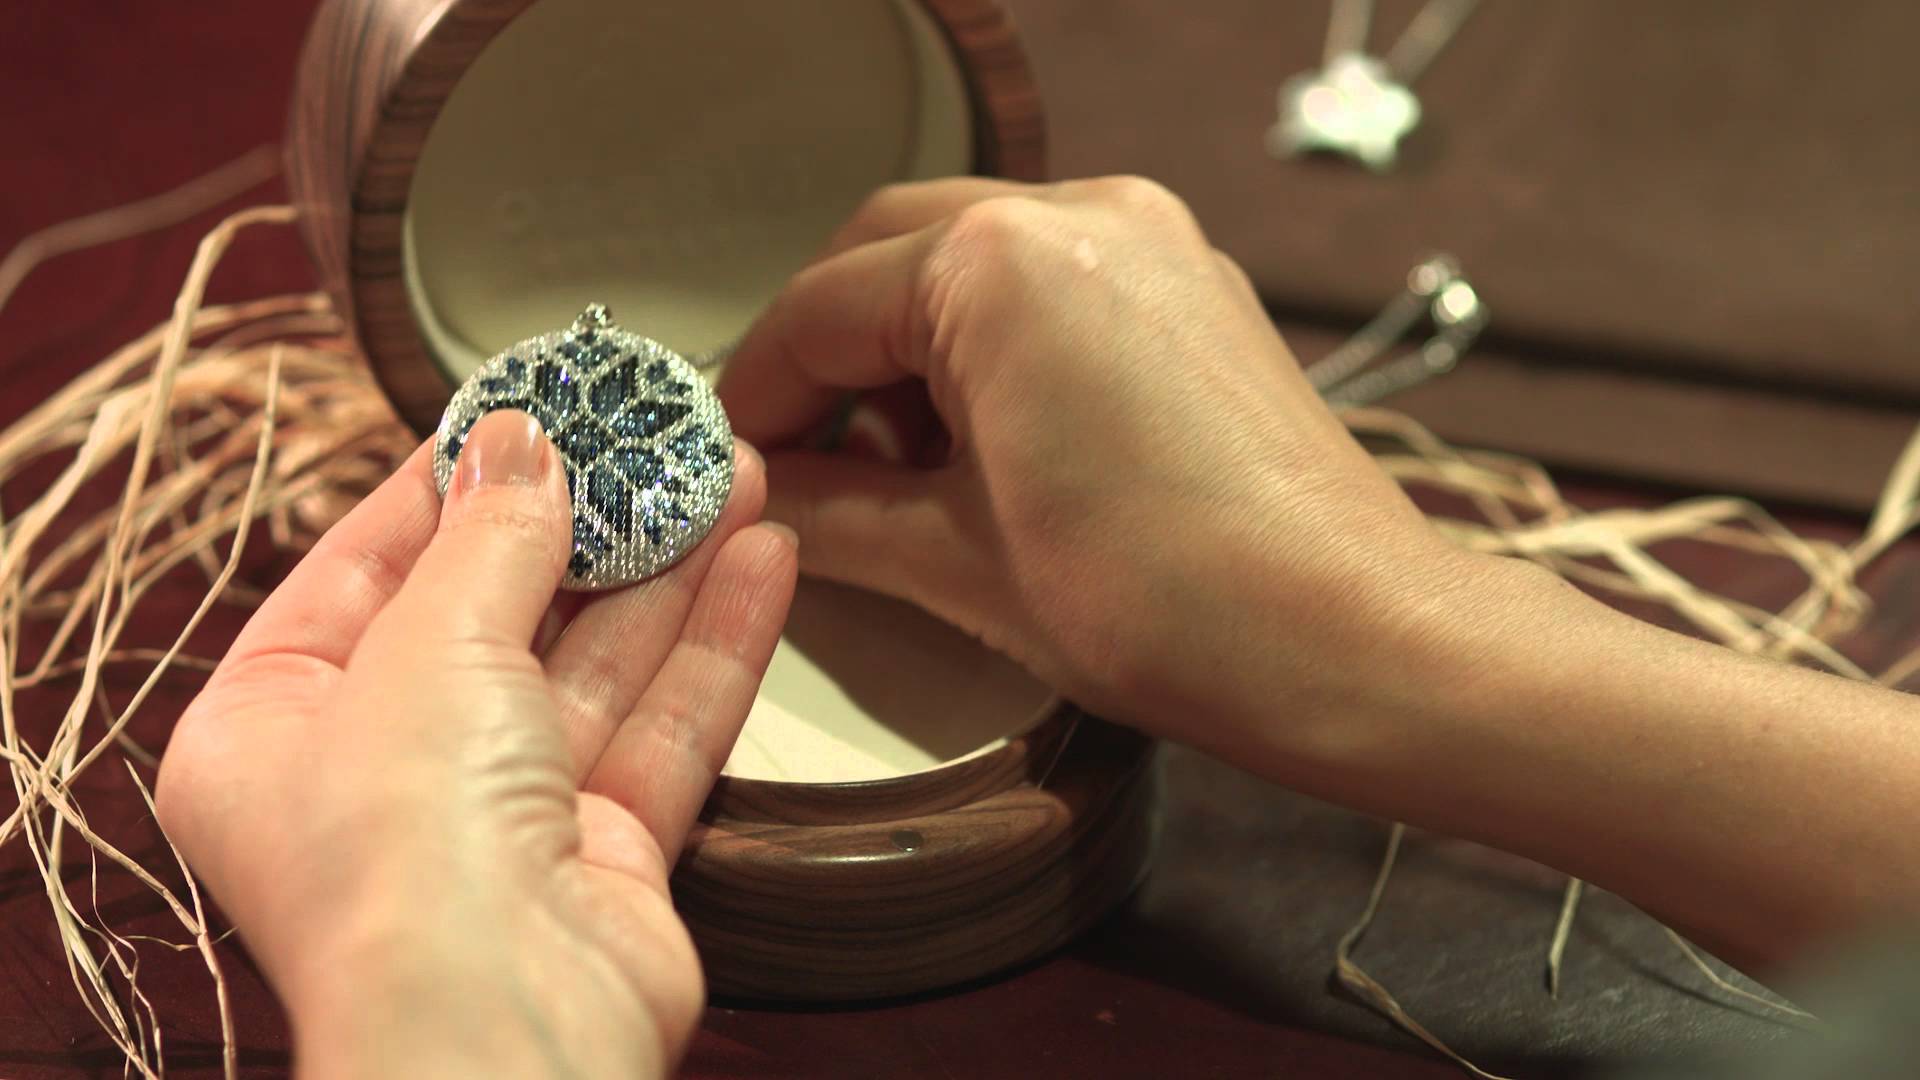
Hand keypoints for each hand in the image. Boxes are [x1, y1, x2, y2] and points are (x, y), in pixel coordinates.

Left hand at [156, 411, 796, 1077]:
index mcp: (273, 726)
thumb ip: (488, 536)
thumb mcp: (430, 645)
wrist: (506, 1029)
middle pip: (498, 613)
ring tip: (732, 478)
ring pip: (596, 667)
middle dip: (589, 523)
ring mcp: (495, 820)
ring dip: (670, 571)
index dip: (453, 482)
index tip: (530, 410)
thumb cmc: (404, 867)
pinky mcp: (599, 856)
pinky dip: (712, 647)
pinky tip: (761, 564)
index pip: (365, 566)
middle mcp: (381, 777)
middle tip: (654, 440)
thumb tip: (516, 441)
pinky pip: (660, 728)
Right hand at [723, 176, 1919, 973]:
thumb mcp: (957, 562)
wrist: (1357, 640)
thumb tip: (760, 494)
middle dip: (828, 354)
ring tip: (898, 466)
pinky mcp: (1196, 284)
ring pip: (970, 256)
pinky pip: (1054, 279)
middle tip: (798, 461)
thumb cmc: (1177, 605)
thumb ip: (830, 508)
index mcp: (999, 265)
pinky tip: (987, 441)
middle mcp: (1080, 215)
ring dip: (909, 341)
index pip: (817, 312)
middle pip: (885, 254)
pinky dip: (993, 339)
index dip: (755, 399)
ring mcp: (1151, 240)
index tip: (730, 467)